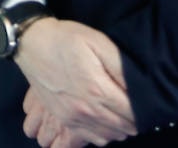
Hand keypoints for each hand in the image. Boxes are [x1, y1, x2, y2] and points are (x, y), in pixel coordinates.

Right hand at [16, 19, 136, 146]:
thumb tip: (140, 87)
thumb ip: (120, 66)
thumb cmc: (65, 39)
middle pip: (125, 127)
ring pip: (111, 135)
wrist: (30, 43)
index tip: (147, 99)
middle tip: (136, 103)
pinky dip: (105, 133)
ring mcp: (73, 117)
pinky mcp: (63, 118)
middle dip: (136, 118)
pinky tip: (106, 119)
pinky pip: (94, 138)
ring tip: (123, 111)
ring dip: (122, 127)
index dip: (145, 108)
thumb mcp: (97, 41)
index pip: (134, 113)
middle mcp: (86, 109)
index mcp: (97, 89)